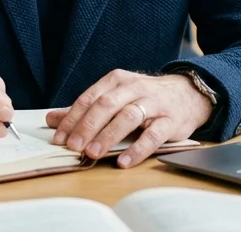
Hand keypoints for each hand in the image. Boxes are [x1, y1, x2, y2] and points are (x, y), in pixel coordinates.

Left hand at [46, 69, 213, 167]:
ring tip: (93, 154)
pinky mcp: (170, 121)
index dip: (72, 118)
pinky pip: (153, 135)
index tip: (58, 137)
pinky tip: (124, 160)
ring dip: (107, 136)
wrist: (188, 94)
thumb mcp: (115, 97)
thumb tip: (51, 119)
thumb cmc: (145, 98)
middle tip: (73, 146)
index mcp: (117, 81)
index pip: (89, 98)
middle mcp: (134, 88)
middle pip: (106, 105)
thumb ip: (85, 110)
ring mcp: (153, 103)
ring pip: (127, 117)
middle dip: (87, 127)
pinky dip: (137, 148)